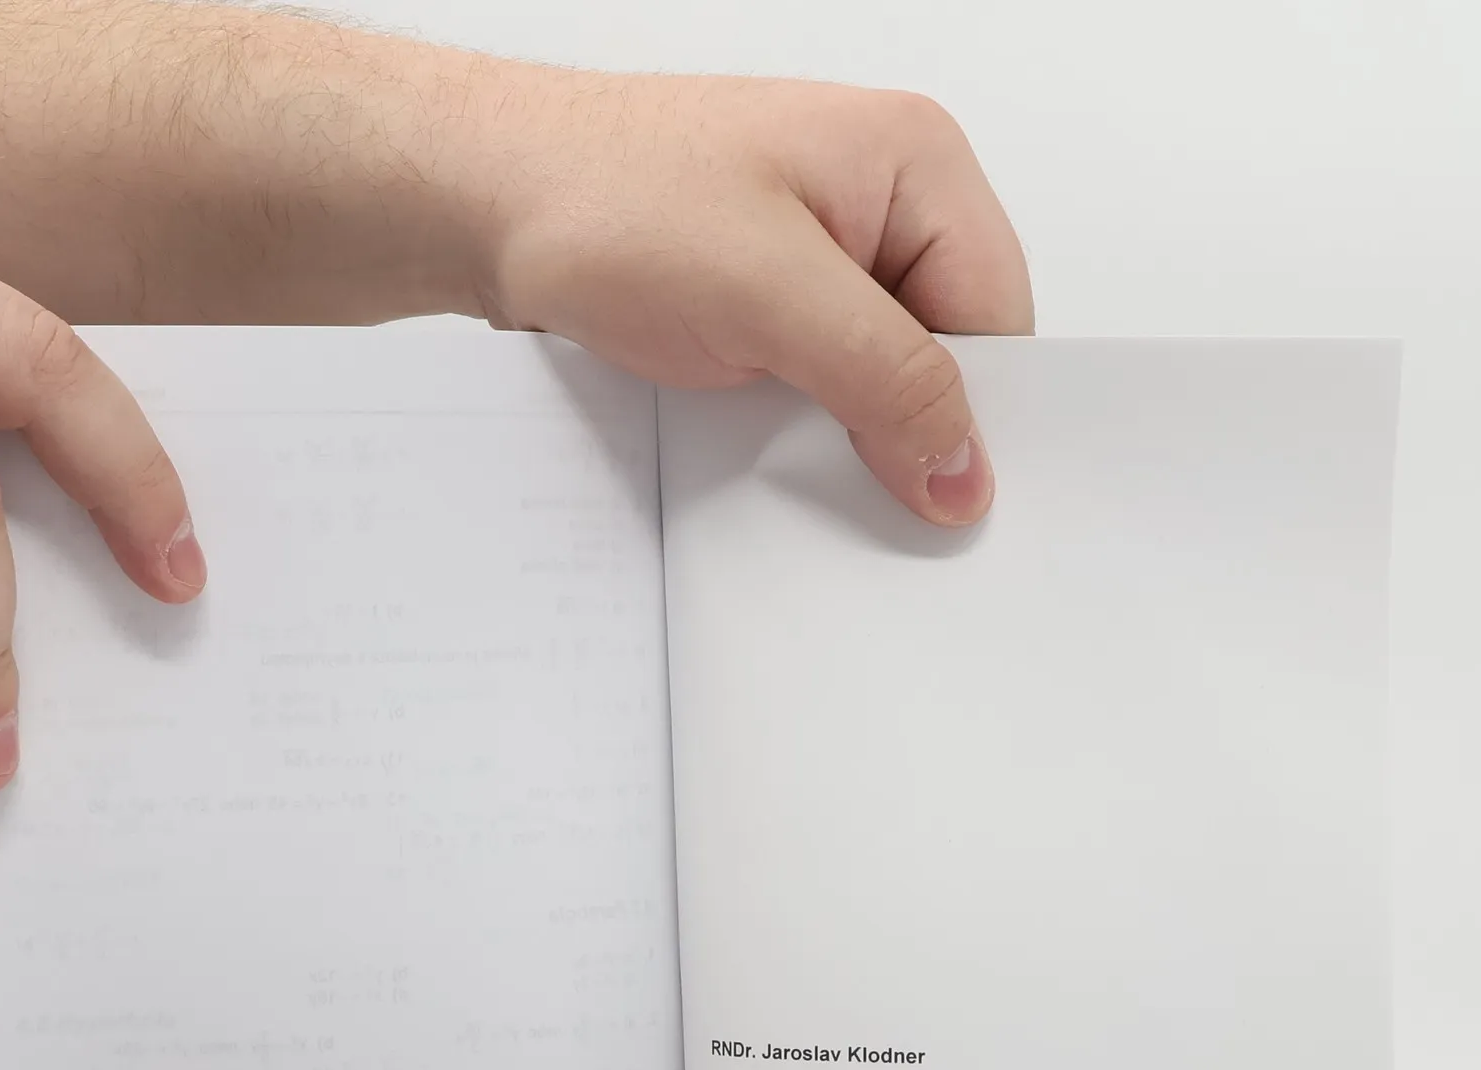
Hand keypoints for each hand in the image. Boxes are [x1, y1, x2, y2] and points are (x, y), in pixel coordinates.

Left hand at [469, 72, 1034, 526]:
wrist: (482, 200)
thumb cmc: (606, 199)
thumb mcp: (770, 296)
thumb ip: (884, 380)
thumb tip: (963, 467)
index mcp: (914, 162)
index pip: (998, 315)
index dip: (981, 412)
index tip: (952, 496)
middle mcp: (880, 197)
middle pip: (949, 346)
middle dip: (912, 421)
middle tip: (878, 489)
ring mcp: (822, 247)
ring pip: (882, 370)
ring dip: (853, 425)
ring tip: (801, 443)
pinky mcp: (769, 292)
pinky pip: (823, 374)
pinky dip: (807, 419)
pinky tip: (770, 438)